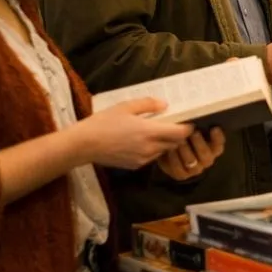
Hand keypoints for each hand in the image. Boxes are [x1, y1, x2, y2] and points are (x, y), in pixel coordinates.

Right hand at [72, 98, 193, 169]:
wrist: (83, 145)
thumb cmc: (103, 123)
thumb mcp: (125, 107)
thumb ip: (148, 105)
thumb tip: (164, 105)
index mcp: (150, 132)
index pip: (180, 133)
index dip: (187, 128)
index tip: (187, 121)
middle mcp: (150, 148)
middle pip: (175, 143)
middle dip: (177, 135)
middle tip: (173, 125)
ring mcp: (143, 159)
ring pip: (164, 151)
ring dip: (165, 143)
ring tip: (156, 133)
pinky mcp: (135, 166)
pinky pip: (151, 158)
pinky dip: (153, 150)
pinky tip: (142, 142)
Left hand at [157, 127, 225, 180]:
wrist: (172, 152)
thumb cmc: (186, 137)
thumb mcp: (193, 130)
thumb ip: (197, 126)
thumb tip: (197, 115)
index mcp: (213, 149)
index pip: (219, 145)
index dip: (218, 138)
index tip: (214, 128)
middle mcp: (206, 160)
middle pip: (206, 155)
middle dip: (199, 143)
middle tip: (192, 132)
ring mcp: (194, 169)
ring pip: (191, 162)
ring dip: (185, 150)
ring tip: (178, 140)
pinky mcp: (181, 175)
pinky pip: (178, 169)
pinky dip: (173, 159)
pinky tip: (169, 149)